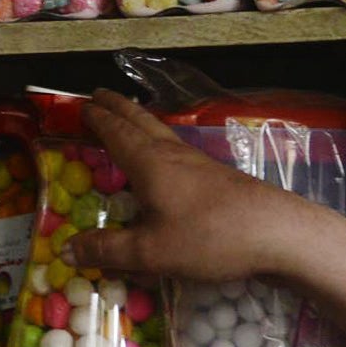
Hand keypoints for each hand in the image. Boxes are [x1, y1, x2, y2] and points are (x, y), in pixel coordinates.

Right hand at [66, 91, 323, 283]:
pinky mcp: (218, 179)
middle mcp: (173, 156)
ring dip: (140, 121)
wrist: (280, 235)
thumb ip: (107, 250)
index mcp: (150, 163)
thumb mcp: (150, 252)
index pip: (117, 133)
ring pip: (162, 134)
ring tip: (128, 117)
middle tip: (100, 94)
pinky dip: (160, 143)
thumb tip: (66, 250)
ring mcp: (199, 165)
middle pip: (141, 122)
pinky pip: (178, 151)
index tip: (82, 105)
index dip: (98, 119)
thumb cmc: (210, 237)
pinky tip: (166, 158)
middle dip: (118, 108)